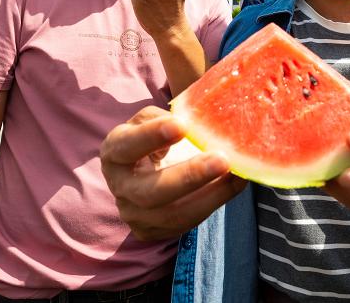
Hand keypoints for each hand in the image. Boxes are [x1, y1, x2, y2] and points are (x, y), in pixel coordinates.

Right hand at [100, 106, 246, 240]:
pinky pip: (184, 224)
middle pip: (151, 192)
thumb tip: (197, 122)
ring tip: (235, 174)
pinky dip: (212, 204)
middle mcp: (120, 187)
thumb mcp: (151, 121)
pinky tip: (233, 185)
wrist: (142, 172)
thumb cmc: (150, 139)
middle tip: (221, 160)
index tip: (181, 125)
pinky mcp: (151, 231)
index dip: (151, 136)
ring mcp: (133, 214)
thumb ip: (167, 119)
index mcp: (114, 153)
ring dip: (210, 196)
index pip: (127, 146)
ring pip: (172, 215)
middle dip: (189, 177)